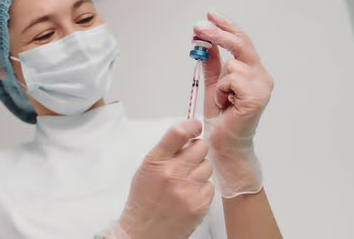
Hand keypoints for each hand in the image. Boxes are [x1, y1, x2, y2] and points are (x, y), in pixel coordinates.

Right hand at [114, 119, 214, 238]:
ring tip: (185, 181)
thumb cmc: (143, 199)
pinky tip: (189, 195)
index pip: (179, 133)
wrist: (143, 232)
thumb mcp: (146, 169)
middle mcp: (171, 173)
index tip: (196, 126)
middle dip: (197, 150)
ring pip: (207, 166)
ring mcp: (187, 189)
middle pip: (201, 147)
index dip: (192, 125)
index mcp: (155, 161)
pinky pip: (210, 186)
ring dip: (200, 171)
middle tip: (189, 160)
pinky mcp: (199, 204)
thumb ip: (166, 152)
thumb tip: (188, 136)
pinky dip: (203, 189)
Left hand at [193, 11, 273, 197]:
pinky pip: (231, 80)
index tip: (210, 14)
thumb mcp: (213, 84)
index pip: (242, 42)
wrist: (225, 143)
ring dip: (219, 83)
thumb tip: (203, 40)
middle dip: (218, 34)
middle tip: (198, 26)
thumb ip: (212, 62)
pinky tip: (227, 105)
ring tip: (223, 100)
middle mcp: (262, 76)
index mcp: (254, 71)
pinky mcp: (257, 97)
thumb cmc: (222, 117)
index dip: (227, 26)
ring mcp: (262, 86)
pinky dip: (222, 92)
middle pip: (240, 44)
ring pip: (232, 65)